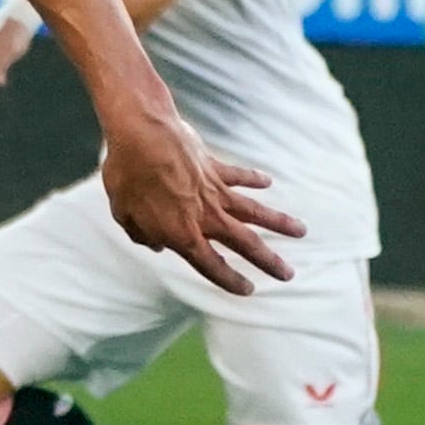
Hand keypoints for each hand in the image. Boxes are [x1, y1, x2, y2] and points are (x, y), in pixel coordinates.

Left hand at [99, 111, 302, 293]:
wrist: (142, 135)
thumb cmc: (127, 176)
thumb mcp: (123, 214)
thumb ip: (141, 234)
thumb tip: (155, 245)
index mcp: (182, 234)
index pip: (212, 265)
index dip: (230, 280)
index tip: (248, 290)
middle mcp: (205, 216)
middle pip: (245, 243)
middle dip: (269, 260)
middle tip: (288, 274)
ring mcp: (214, 191)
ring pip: (254, 211)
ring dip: (279, 222)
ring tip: (301, 230)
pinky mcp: (215, 167)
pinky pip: (240, 176)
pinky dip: (255, 179)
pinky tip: (268, 183)